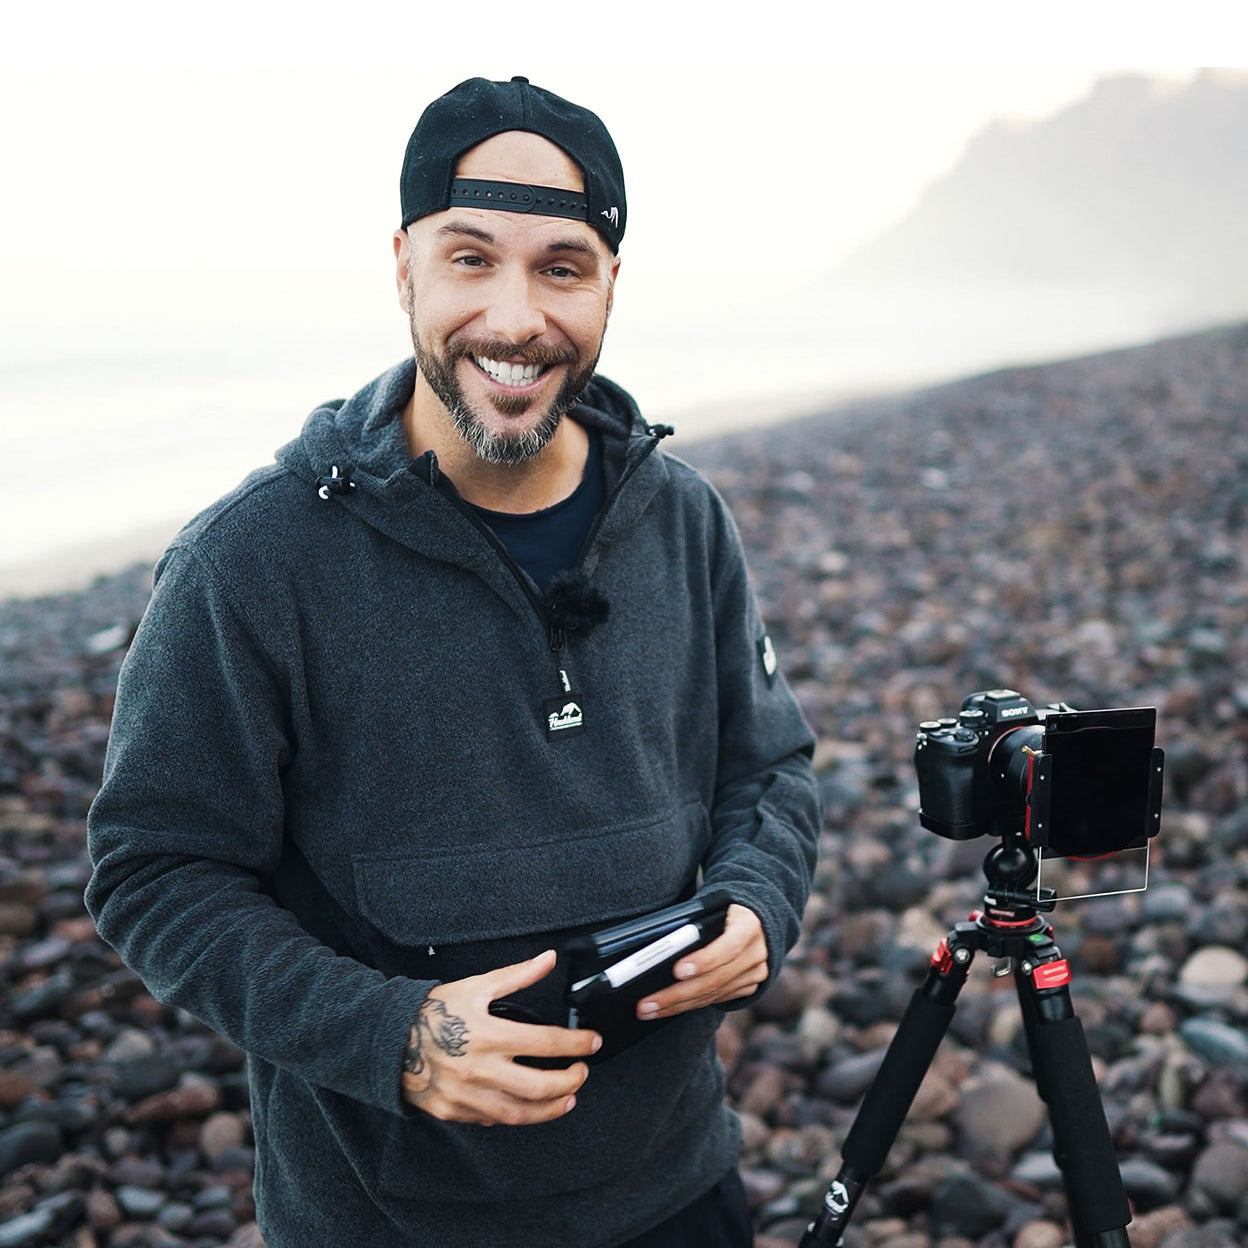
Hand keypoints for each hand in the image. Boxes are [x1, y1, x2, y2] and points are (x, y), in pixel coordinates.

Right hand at [401, 950, 601, 1125]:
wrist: (388, 1038)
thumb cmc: (434, 1011)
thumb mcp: (476, 986)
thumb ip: (516, 976)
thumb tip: (549, 959)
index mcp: (489, 1034)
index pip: (546, 1043)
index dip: (576, 1044)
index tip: (591, 1043)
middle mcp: (479, 1069)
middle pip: (538, 1086)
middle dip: (569, 1081)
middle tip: (582, 1073)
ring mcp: (466, 1096)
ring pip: (519, 1113)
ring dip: (550, 1109)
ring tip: (567, 1098)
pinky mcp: (454, 1112)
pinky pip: (492, 1120)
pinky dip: (515, 1115)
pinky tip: (527, 1106)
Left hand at [636, 903, 767, 1020]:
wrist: (754, 919)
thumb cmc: (722, 910)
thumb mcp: (713, 907)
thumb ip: (695, 925)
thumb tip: (661, 950)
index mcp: (749, 925)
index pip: (728, 947)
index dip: (703, 961)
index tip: (676, 971)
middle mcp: (757, 952)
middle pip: (715, 979)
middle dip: (677, 994)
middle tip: (647, 1004)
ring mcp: (755, 972)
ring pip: (713, 995)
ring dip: (677, 1005)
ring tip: (649, 1010)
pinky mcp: (749, 986)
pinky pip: (716, 1000)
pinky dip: (689, 1005)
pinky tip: (668, 1008)